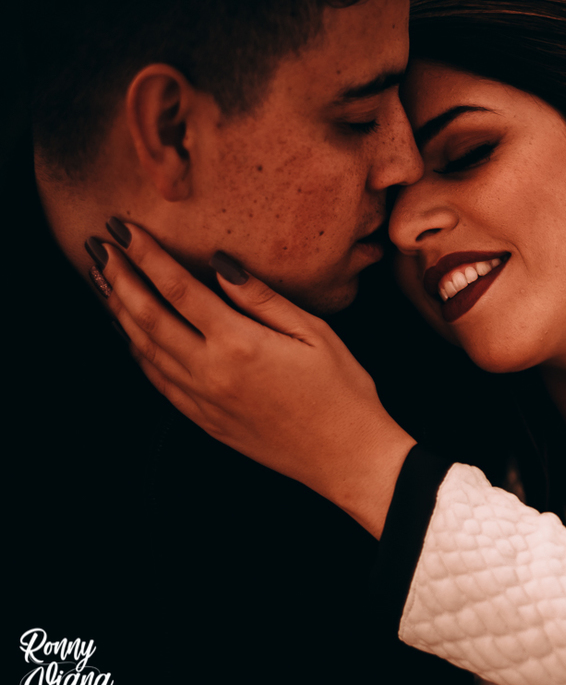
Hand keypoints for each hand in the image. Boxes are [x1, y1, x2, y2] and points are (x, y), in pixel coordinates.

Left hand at [97, 221, 414, 537]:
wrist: (347, 457)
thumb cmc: (343, 393)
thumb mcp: (315, 333)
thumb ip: (263, 299)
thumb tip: (221, 266)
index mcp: (240, 344)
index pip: (178, 289)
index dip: (146, 256)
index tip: (125, 228)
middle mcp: (211, 372)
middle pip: (147, 317)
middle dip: (119, 278)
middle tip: (99, 247)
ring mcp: (203, 400)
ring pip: (144, 349)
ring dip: (120, 311)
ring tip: (105, 282)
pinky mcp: (205, 420)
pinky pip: (158, 380)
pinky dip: (138, 351)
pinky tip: (133, 334)